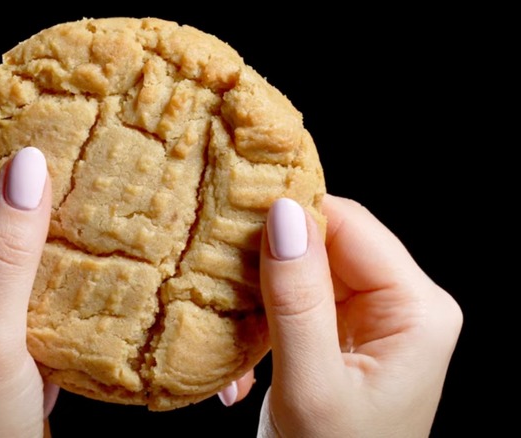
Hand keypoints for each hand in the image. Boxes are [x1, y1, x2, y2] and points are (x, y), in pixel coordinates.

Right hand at [248, 195, 461, 436]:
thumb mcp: (311, 386)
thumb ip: (297, 300)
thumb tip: (283, 214)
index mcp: (417, 310)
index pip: (351, 226)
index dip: (292, 215)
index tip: (230, 218)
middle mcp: (402, 306)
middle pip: (326, 246)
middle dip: (267, 262)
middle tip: (214, 275)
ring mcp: (372, 322)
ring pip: (303, 274)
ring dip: (257, 299)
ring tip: (225, 327)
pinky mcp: (343, 338)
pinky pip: (297, 305)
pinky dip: (262, 325)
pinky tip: (242, 364)